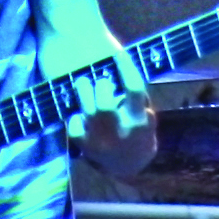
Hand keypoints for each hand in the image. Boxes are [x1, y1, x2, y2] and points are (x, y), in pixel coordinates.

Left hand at [49, 29, 152, 158]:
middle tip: (100, 80)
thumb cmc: (137, 131)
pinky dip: (75, 117)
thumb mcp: (144, 116)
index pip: (133, 89)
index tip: (118, 54)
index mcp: (139, 121)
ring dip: (84, 92)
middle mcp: (120, 132)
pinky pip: (74, 126)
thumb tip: (120, 67)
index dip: (125, 67)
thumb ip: (135, 97)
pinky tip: (80, 113)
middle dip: (101, 84)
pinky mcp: (85, 147)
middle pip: (105, 101)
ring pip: (88, 111)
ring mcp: (101, 141)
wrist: (129, 164)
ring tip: (83, 84)